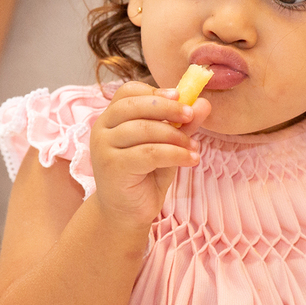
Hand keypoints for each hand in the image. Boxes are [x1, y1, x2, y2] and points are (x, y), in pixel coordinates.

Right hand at [89, 81, 210, 227]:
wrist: (127, 213)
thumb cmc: (145, 176)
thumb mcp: (167, 146)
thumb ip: (182, 125)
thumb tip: (203, 103)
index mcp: (111, 118)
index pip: (128, 92)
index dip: (154, 91)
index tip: (180, 96)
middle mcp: (102, 129)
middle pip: (135, 106)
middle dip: (168, 107)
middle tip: (192, 114)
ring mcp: (104, 148)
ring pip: (145, 130)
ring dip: (176, 136)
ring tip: (193, 148)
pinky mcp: (113, 167)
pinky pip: (150, 153)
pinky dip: (176, 154)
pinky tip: (191, 160)